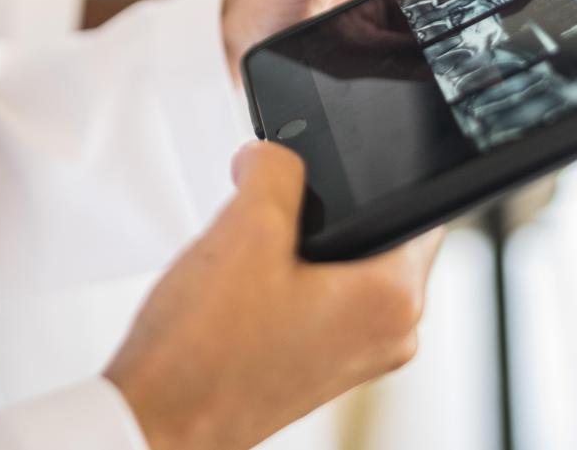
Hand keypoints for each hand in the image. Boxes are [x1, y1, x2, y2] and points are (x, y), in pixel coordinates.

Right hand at [105, 142, 443, 449]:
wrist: (159, 424)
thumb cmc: (205, 353)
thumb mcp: (245, 228)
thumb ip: (275, 168)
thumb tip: (276, 153)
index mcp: (394, 298)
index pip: (416, 204)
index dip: (367, 172)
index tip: (319, 170)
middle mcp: (391, 333)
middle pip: (378, 231)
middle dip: (326, 209)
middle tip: (271, 213)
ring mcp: (358, 354)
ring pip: (345, 263)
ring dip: (301, 244)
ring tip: (250, 256)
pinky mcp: (323, 364)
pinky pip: (322, 296)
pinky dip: (289, 278)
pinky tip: (243, 285)